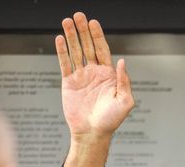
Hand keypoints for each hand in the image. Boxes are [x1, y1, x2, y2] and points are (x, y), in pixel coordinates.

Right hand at [56, 13, 133, 166]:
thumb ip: (124, 81)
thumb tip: (122, 61)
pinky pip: (65, 64)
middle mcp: (94, 73)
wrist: (92, 134)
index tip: (93, 22)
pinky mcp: (69, 83)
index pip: (102, 50)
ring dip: (71, 36)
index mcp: (109, 75)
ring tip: (66, 21)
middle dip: (83, 31)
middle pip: (88, 46)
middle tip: (78, 15)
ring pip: (75, 52)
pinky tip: (60, 39)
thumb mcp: (125, 101)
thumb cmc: (111, 121)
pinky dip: (62, 52)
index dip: (98, 36)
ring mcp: (81, 77)